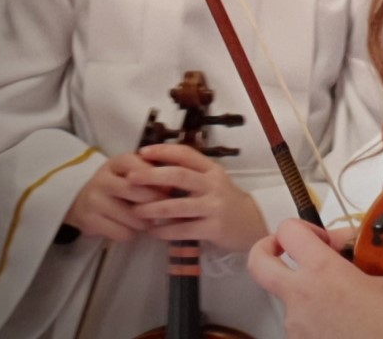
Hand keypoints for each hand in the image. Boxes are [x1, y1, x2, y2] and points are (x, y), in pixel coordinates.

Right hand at [63, 152, 163, 241]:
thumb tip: (172, 186)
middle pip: (138, 193)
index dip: (159, 181)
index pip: (142, 169)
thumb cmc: (118, 183)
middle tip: (164, 208)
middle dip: (156, 203)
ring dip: (146, 222)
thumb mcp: (131, 170)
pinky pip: (122, 233)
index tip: (168, 189)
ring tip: (149, 220)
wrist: (82, 200)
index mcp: (117, 162)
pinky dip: (132, 233)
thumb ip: (151, 173)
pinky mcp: (90, 221)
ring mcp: (94, 200)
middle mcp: (103, 179)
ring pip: (132, 216)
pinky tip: (132, 228)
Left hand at [129, 142, 268, 252]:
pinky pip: (183, 229)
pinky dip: (164, 231)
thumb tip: (155, 169)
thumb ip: (192, 175)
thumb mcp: (213, 181)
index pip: (186, 154)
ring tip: (135, 210)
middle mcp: (214, 184)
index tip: (142, 152)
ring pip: (178, 205)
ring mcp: (214, 206)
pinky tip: (152, 232)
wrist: (252, 223)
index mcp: (212, 169)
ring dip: (153, 208)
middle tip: (130, 179)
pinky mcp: (214, 227)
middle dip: (152, 176)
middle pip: (179, 175)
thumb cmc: (225, 201)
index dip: (164, 151)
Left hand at [248, 219, 382, 338]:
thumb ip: (351, 254)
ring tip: (337, 296)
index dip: (300, 227)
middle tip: (282, 248)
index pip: (289, 231)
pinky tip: (339, 317)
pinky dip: (314, 315)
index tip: (317, 236)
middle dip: (266, 249)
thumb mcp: (378, 272)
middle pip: (258, 263)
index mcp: (322, 271)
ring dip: (303, 290)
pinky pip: (299, 321)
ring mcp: (296, 325)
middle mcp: (300, 296)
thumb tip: (342, 246)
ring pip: (286, 296)